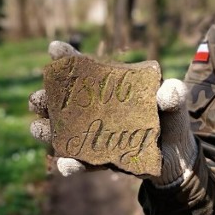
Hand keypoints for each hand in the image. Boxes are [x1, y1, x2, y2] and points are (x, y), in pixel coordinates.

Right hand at [29, 41, 196, 186]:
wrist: (178, 162)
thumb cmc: (173, 126)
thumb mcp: (176, 109)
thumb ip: (174, 98)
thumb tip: (170, 90)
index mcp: (112, 91)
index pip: (88, 71)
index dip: (69, 59)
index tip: (54, 49)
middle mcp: (98, 112)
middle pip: (66, 103)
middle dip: (47, 99)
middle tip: (37, 99)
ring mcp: (96, 137)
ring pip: (65, 133)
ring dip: (49, 131)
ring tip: (36, 129)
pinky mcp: (101, 162)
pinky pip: (83, 164)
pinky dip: (72, 165)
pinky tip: (64, 164)